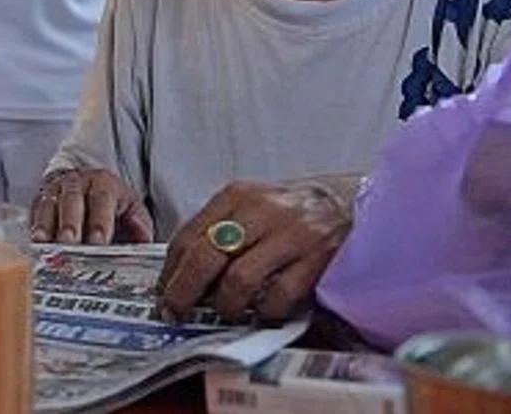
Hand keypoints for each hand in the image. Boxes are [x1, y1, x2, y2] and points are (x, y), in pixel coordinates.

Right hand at [31, 168, 154, 244]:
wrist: (88, 187)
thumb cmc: (112, 205)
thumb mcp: (133, 211)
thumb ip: (140, 227)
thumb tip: (143, 240)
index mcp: (104, 182)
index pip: (101, 199)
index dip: (99, 221)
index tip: (99, 241)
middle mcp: (77, 181)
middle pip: (71, 200)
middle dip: (70, 223)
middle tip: (69, 243)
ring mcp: (56, 189)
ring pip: (49, 204)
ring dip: (46, 225)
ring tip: (44, 243)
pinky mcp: (40, 200)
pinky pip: (34, 211)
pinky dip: (33, 226)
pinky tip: (34, 242)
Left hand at [157, 177, 356, 322]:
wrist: (348, 200)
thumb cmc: (289, 210)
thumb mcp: (249, 206)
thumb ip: (217, 230)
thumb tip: (180, 273)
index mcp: (235, 196)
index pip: (188, 237)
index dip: (170, 272)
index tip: (162, 295)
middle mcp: (260, 211)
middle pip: (207, 257)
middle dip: (185, 293)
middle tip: (178, 313)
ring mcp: (291, 234)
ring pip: (240, 280)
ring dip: (227, 305)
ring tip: (227, 312)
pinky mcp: (318, 258)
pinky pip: (280, 295)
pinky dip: (266, 311)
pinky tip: (264, 312)